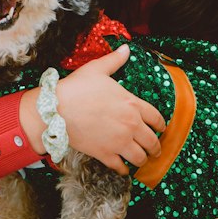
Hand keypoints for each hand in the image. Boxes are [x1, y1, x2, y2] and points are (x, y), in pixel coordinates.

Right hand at [18, 43, 164, 172]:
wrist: (56, 110)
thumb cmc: (77, 88)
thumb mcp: (97, 69)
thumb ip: (115, 60)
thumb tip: (126, 48)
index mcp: (132, 104)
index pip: (157, 118)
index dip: (161, 125)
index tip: (161, 129)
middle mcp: (131, 125)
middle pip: (152, 141)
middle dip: (155, 147)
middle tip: (155, 150)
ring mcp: (119, 142)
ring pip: (140, 157)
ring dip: (142, 160)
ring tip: (142, 160)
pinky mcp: (105, 154)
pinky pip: (121, 167)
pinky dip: (124, 170)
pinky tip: (124, 169)